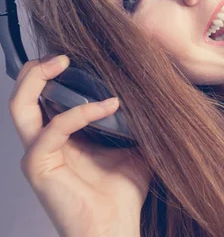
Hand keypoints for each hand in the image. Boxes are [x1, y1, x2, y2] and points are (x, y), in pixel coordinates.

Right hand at [8, 55, 150, 236]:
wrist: (116, 229)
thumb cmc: (123, 192)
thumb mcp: (134, 145)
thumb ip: (134, 120)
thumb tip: (154, 91)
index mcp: (62, 135)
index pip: (45, 95)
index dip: (55, 71)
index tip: (82, 53)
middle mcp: (44, 141)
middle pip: (22, 95)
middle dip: (36, 69)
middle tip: (63, 53)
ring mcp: (38, 154)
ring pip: (21, 107)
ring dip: (39, 79)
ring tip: (65, 62)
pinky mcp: (39, 167)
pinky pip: (52, 129)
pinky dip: (80, 112)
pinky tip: (109, 104)